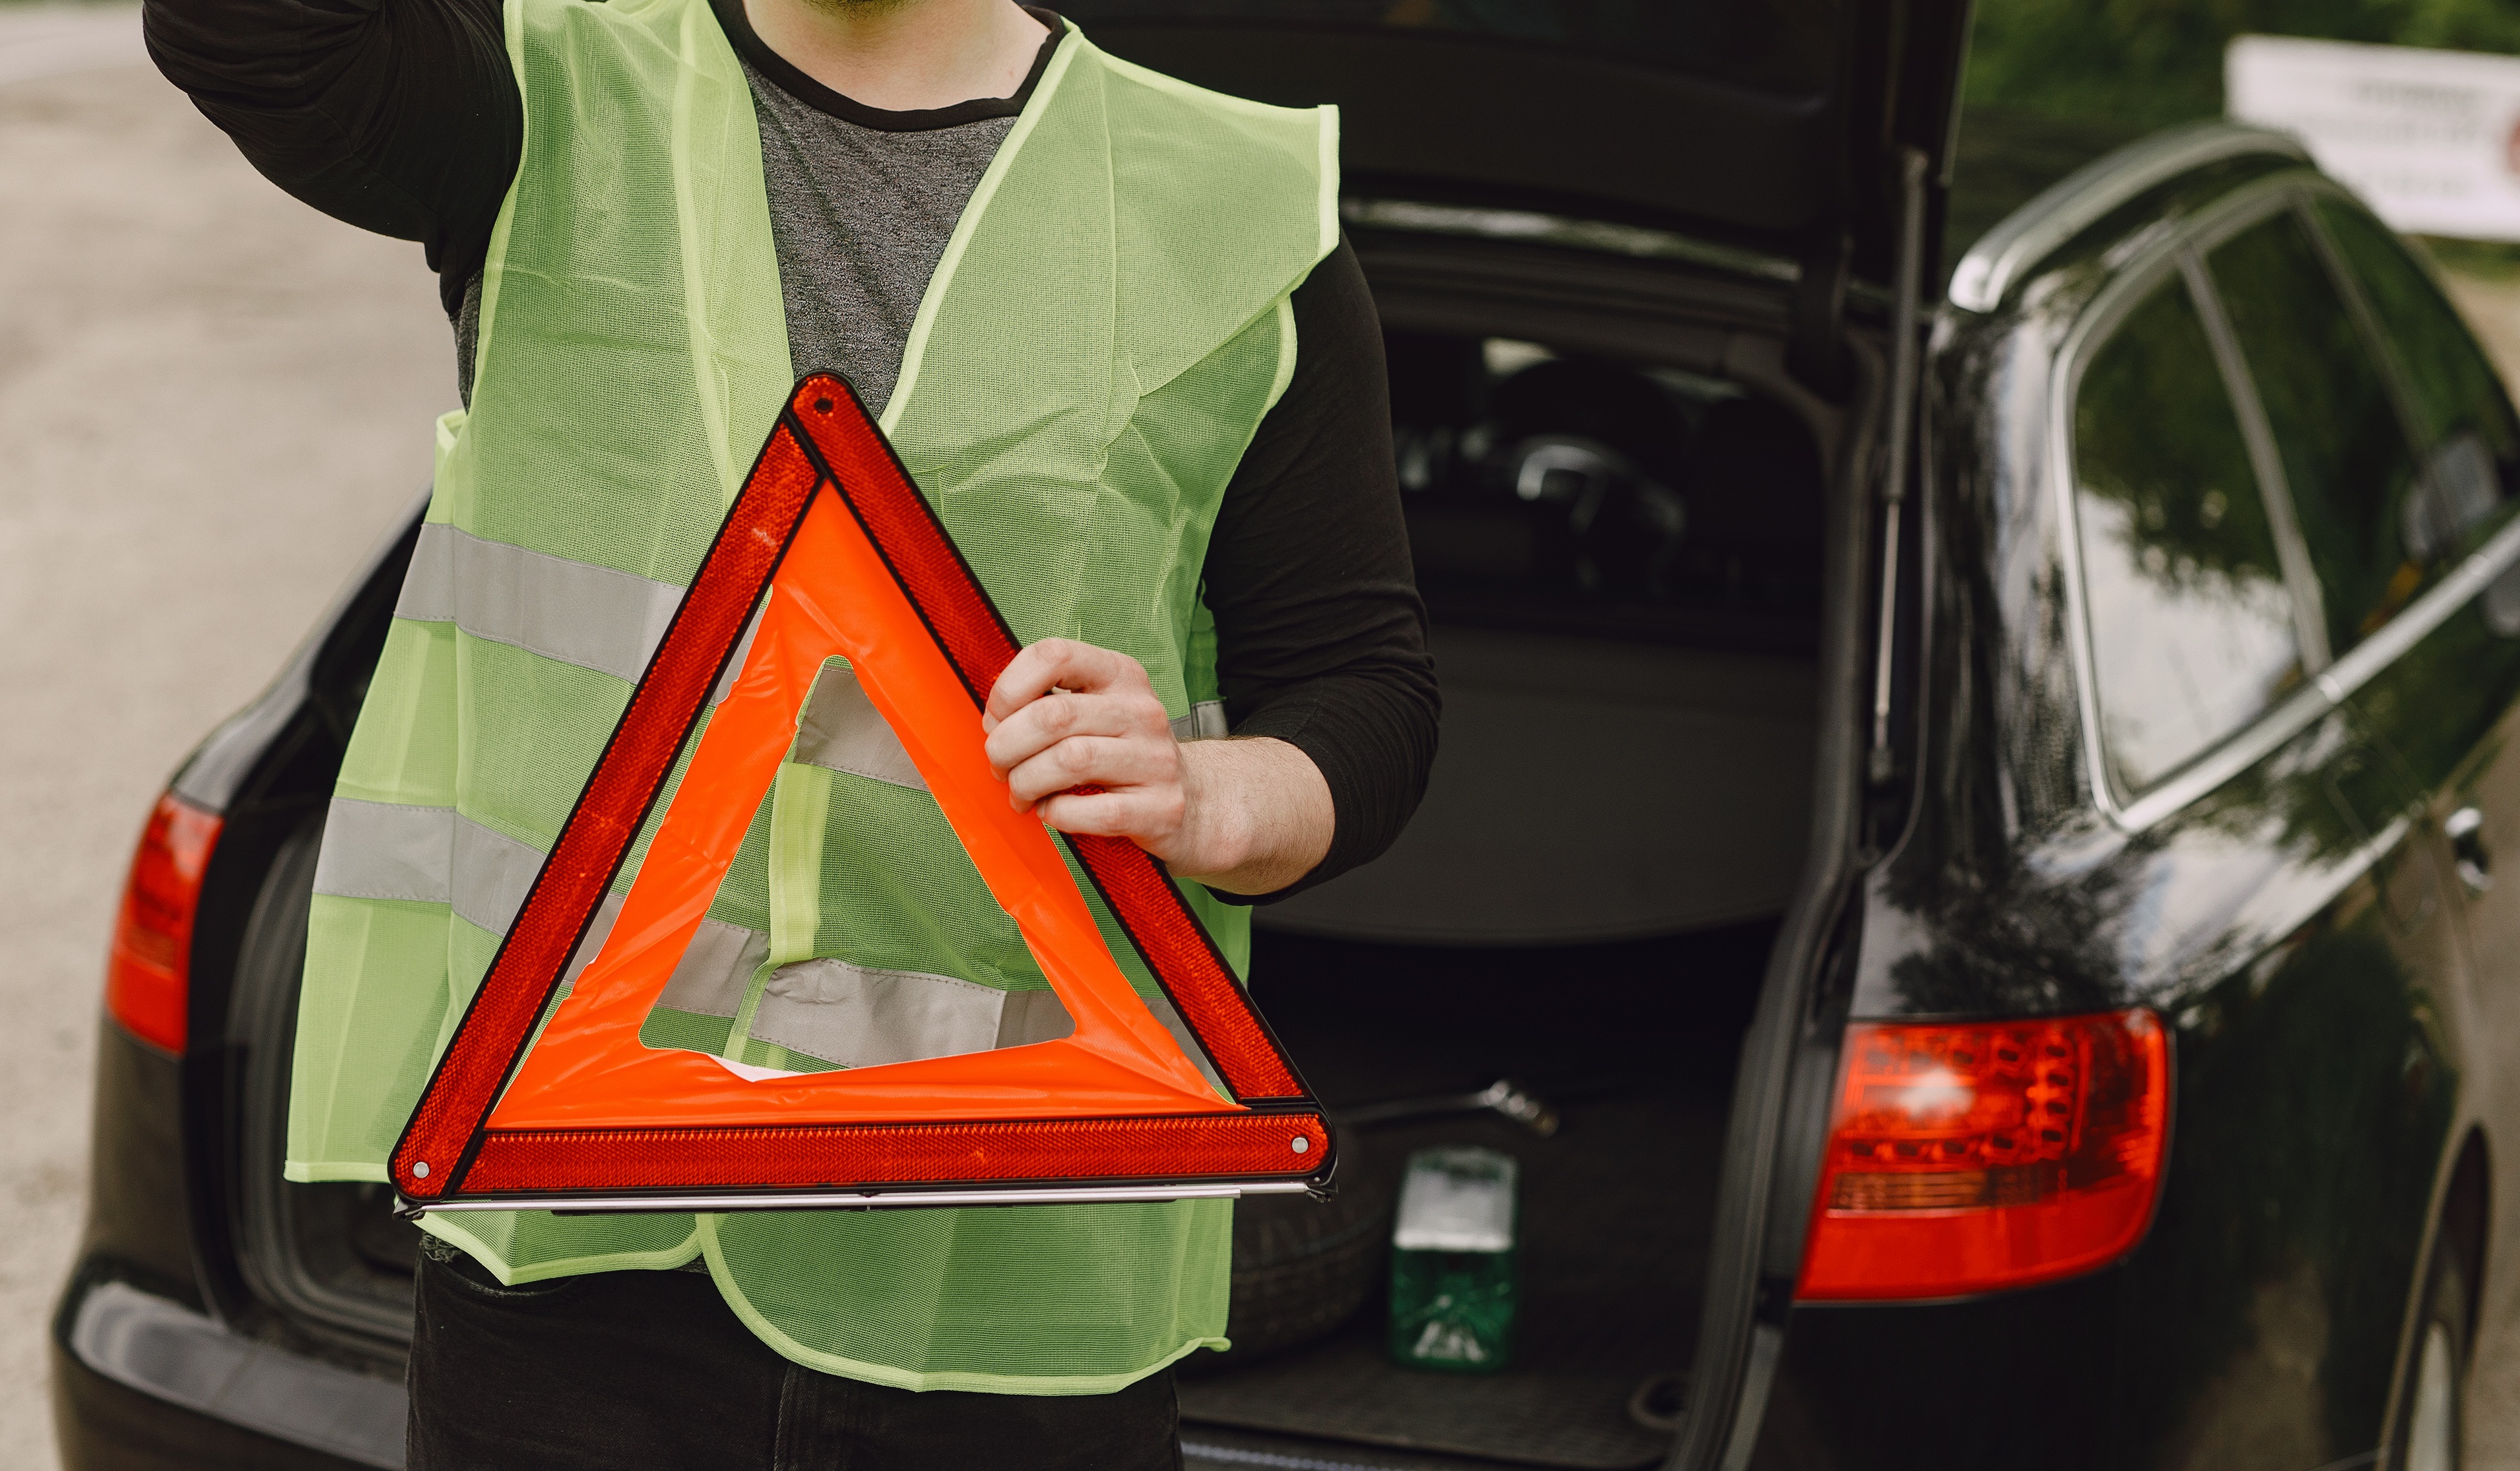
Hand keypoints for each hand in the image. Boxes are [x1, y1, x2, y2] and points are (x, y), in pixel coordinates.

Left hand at [981, 638, 1332, 892]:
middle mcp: (1142, 710)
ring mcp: (1156, 759)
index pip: (1054, 655)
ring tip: (1022, 794)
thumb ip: (1048, 705)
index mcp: (1119, 675)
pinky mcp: (1161, 808)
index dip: (1009, 688)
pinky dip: (1059, 815)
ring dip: (1027, 782)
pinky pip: (1092, 811)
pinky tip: (1054, 814)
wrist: (1198, 803)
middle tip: (999, 765)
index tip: (996, 719)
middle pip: (1052, 715)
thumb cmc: (1124, 757)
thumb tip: (991, 724)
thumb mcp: (1095, 713)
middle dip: (1007, 746)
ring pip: (1068, 761)